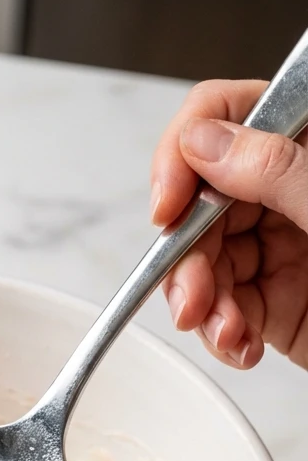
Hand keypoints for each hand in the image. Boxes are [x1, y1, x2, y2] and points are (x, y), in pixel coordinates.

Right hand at [151, 79, 307, 370]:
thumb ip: (278, 171)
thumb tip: (205, 144)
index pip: (226, 115)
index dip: (185, 154)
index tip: (170, 204)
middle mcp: (290, 188)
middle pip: (203, 202)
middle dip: (187, 256)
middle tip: (190, 298)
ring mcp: (282, 245)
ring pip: (206, 262)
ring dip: (202, 304)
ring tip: (226, 332)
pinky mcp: (277, 302)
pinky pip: (225, 309)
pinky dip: (222, 333)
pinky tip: (240, 345)